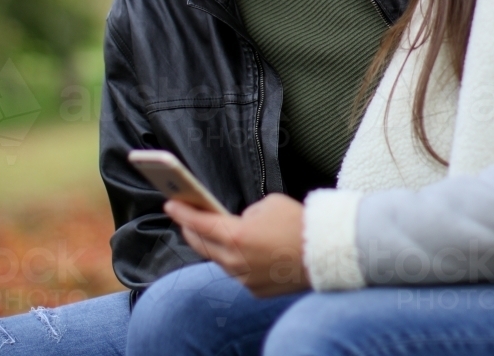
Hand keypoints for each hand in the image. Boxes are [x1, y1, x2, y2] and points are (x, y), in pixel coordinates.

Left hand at [164, 193, 308, 296]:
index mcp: (236, 235)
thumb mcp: (268, 203)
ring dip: (212, 244)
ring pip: (218, 260)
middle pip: (202, 244)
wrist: (324, 253)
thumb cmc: (297, 223)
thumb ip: (246, 213)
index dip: (182, 212)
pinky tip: (235, 249)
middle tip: (184, 216)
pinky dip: (232, 259)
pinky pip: (236, 272)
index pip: (199, 222)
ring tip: (206, 230)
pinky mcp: (254, 290)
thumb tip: (239, 221)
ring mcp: (244, 279)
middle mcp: (235, 261)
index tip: (170, 204)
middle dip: (190, 228)